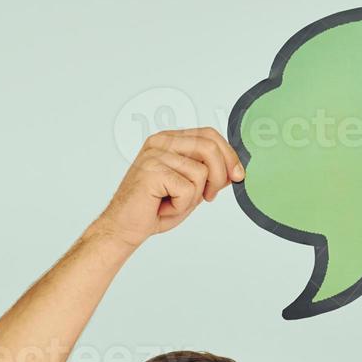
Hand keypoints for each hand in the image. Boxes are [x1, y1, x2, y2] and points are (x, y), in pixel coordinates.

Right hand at [92, 128, 244, 248]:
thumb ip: (209, 173)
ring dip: (195, 196)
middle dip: (220, 175)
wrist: (124, 227)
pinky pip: (188, 188)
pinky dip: (181, 205)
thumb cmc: (154, 208)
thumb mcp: (190, 187)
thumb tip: (236, 168)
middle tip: (210, 196)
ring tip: (175, 202)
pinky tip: (164, 206)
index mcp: (169, 140)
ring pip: (201, 171)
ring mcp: (155, 154)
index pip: (209, 134)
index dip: (229, 154)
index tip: (237, 175)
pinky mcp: (152, 171)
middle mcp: (161, 141)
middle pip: (209, 147)